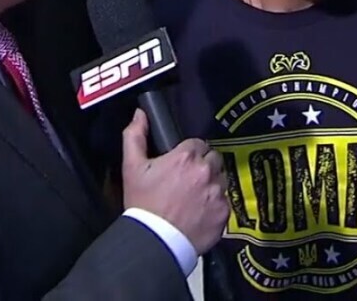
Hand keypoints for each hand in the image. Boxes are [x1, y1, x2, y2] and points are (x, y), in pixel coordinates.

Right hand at [121, 108, 229, 253]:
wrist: (155, 241)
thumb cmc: (143, 204)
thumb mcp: (131, 167)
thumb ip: (135, 136)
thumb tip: (140, 115)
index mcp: (186, 156)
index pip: (198, 144)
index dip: (189, 153)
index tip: (181, 164)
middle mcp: (206, 171)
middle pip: (213, 159)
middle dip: (203, 166)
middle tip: (187, 180)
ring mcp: (217, 192)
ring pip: (221, 179)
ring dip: (211, 184)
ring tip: (194, 197)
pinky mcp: (224, 212)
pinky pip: (224, 202)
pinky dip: (215, 205)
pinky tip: (199, 212)